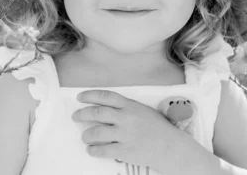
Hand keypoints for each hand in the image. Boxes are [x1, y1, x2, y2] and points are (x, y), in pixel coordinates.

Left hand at [72, 89, 193, 170]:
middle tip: (75, 116)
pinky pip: (103, 150)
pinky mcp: (125, 150)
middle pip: (97, 112)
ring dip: (86, 134)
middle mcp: (126, 118)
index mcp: (131, 105)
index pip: (106, 96)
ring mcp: (125, 134)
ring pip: (97, 132)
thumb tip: (106, 109)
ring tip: (84, 136)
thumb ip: (126, 108)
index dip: (90, 95)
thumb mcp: (143, 111)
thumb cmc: (158, 128)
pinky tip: (91, 150)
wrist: (171, 147)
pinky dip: (93, 150)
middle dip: (82, 114)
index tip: (79, 97)